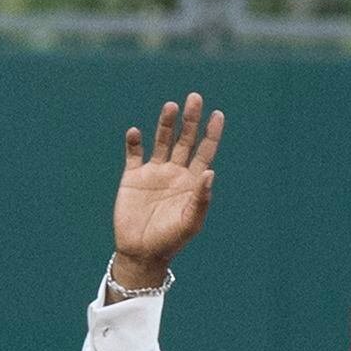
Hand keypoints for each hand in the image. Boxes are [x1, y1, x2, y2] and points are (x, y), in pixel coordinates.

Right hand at [111, 97, 223, 282]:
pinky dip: (134, 142)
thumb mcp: (190, 222)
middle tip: (194, 97)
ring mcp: (154, 172)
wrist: (141, 252)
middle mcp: (175, 172)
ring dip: (166, 124)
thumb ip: (201, 198)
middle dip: (190, 120)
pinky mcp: (133, 177)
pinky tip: (136, 133)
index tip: (218, 114)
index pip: (205, 151)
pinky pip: (134, 154)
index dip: (212, 133)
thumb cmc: (170, 240)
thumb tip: (210, 172)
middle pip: (185, 139)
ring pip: (162, 141)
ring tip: (171, 106)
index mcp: (192, 181)